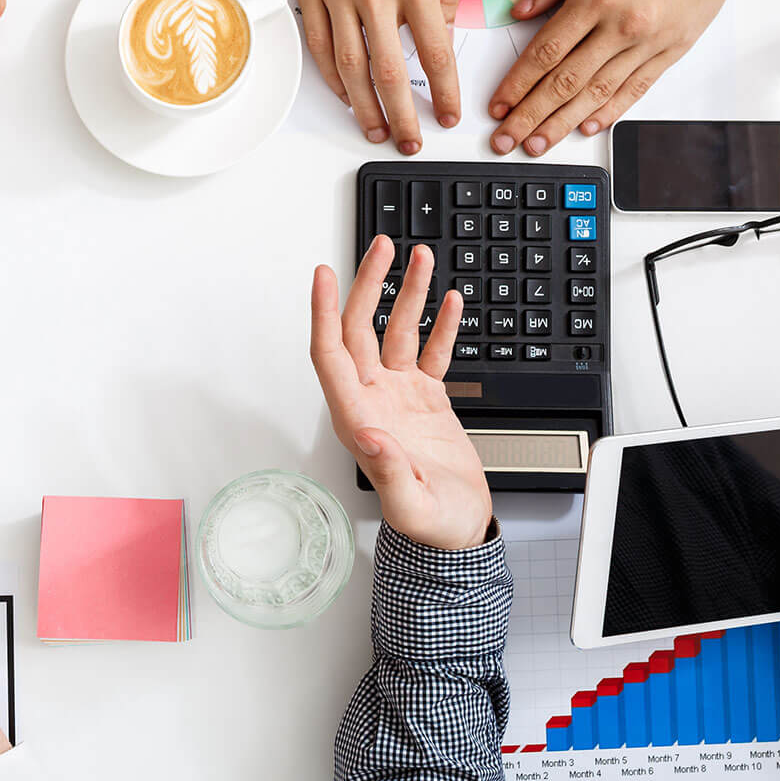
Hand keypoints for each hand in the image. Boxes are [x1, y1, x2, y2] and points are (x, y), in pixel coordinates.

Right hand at [281, 0, 458, 154]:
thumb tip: (442, 28)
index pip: (434, 50)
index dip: (445, 90)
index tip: (449, 114)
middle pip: (389, 72)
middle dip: (403, 115)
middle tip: (412, 141)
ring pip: (349, 67)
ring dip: (364, 107)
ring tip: (376, 130)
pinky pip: (317, 45)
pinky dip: (330, 76)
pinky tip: (344, 94)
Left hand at [310, 235, 492, 549]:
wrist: (457, 533)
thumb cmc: (432, 527)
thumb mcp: (412, 505)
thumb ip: (389, 471)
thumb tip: (366, 432)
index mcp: (358, 420)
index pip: (330, 355)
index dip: (323, 313)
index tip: (322, 275)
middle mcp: (372, 401)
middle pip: (361, 330)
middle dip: (369, 285)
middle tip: (381, 247)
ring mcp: (399, 397)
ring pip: (397, 332)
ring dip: (407, 295)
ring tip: (420, 258)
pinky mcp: (426, 399)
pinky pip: (429, 351)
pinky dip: (439, 325)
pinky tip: (448, 300)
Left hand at [485, 0, 779, 155]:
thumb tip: (521, 10)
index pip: (546, 52)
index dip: (517, 84)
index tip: (498, 105)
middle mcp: (624, 24)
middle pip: (566, 82)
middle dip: (530, 116)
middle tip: (505, 140)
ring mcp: (651, 41)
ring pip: (598, 93)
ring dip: (563, 124)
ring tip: (537, 144)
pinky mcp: (674, 48)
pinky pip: (636, 88)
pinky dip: (609, 111)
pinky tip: (587, 126)